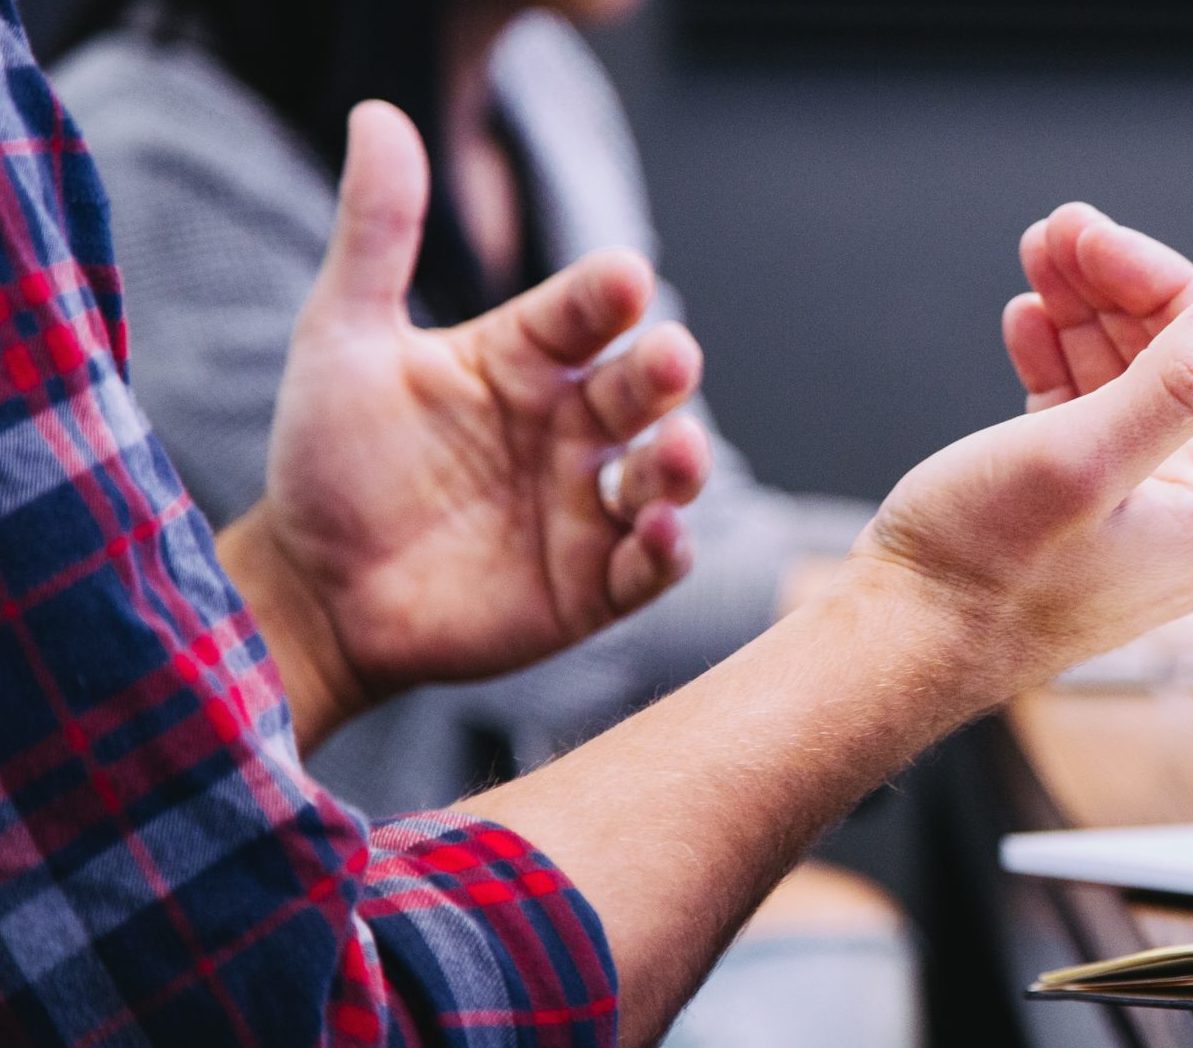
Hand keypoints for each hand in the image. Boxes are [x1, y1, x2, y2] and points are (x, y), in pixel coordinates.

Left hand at [221, 102, 710, 748]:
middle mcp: (569, 427)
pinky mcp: (592, 586)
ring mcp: (587, 507)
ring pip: (663, 475)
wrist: (312, 589)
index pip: (583, 315)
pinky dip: (667, 550)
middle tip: (671, 358)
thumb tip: (379, 116)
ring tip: (678, 452)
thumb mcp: (343, 338)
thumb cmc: (330, 459)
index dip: (607, 297)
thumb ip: (376, 235)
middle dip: (664, 373)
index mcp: (524, 361)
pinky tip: (658, 532)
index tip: (624, 279)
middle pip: (640, 390)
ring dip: (683, 464)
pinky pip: (648, 566)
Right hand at [842, 205, 1192, 695]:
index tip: (1086, 233)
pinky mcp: (1079, 516)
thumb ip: (1180, 381)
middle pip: (1177, 363)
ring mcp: (1136, 517)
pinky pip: (1088, 419)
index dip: (1156, 280)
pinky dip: (1060, 364)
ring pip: (1127, 383)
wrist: (897, 646)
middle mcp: (1192, 517)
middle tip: (1054, 231)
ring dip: (1084, 315)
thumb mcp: (1082, 457)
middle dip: (1115, 289)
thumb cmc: (980, 569)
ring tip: (1036, 260)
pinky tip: (1027, 324)